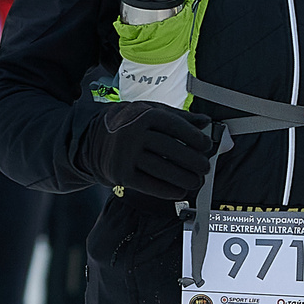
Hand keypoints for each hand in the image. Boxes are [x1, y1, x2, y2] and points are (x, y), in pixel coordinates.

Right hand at [79, 102, 214, 200]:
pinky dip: (167, 190)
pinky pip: (148, 185)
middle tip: (205, 167)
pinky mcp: (120, 174)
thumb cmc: (130, 124)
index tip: (207, 146)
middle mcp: (133, 133)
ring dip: (184, 178)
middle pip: (171, 149)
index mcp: (144, 114)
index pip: (176, 126)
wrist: (95, 139)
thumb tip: (206, 122)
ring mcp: (125, 154)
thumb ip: (180, 117)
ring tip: (196, 181)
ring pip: (162, 169)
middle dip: (193, 161)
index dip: (195, 138)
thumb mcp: (152, 112)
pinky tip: (179, 191)